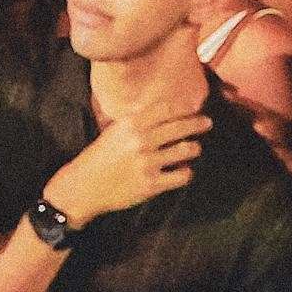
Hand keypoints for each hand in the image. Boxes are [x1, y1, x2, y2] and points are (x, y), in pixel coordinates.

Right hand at [43, 103, 211, 228]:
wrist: (84, 186)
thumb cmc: (99, 157)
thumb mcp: (114, 131)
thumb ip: (136, 121)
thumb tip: (163, 112)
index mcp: (130, 124)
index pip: (166, 109)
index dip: (184, 107)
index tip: (195, 105)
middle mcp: (141, 140)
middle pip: (180, 127)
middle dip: (198, 123)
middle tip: (207, 122)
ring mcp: (147, 163)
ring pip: (185, 150)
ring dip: (194, 148)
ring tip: (194, 148)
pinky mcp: (151, 184)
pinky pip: (181, 176)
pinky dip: (186, 172)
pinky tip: (184, 171)